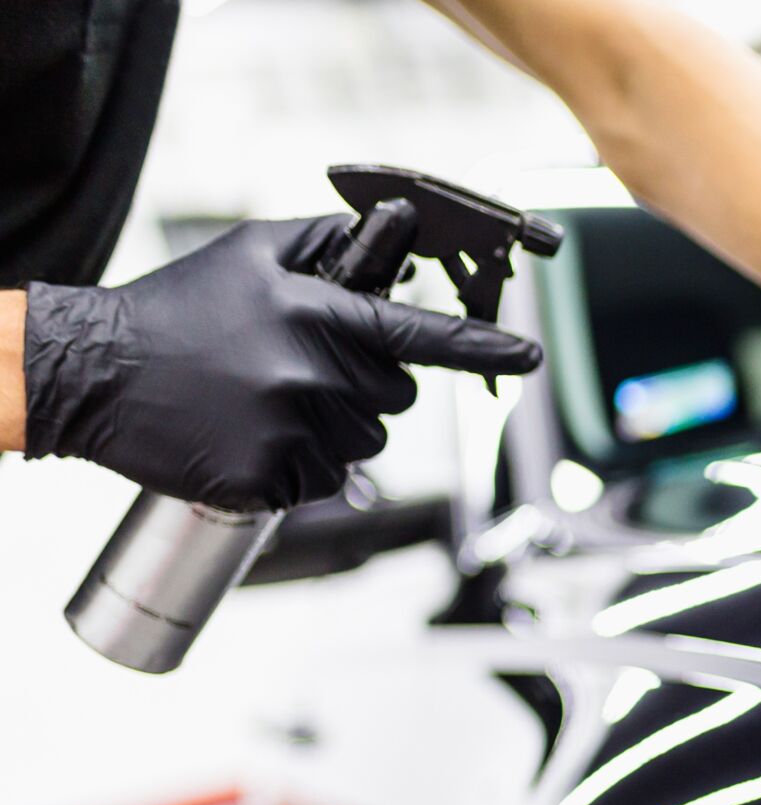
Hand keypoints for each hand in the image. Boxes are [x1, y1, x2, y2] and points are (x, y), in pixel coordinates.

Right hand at [20, 217, 542, 511]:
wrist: (96, 371)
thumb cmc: (177, 308)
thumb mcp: (250, 254)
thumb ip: (326, 244)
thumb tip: (390, 233)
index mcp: (317, 318)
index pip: (421, 336)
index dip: (485, 349)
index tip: (531, 355)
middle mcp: (313, 376)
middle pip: (396, 397)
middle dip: (367, 384)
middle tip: (299, 367)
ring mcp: (293, 433)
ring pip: (365, 443)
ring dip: (333, 426)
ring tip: (265, 399)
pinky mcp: (272, 480)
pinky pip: (325, 481)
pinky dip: (299, 465)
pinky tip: (252, 434)